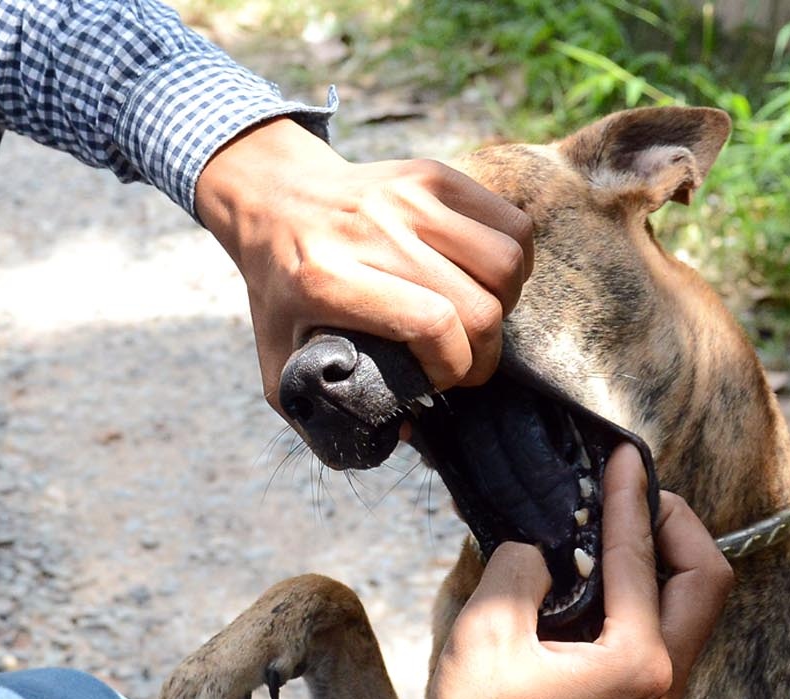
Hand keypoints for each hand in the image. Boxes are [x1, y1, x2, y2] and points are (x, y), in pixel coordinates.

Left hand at [193, 118, 533, 409]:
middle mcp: (371, 231)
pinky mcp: (434, 174)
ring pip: (506, 259)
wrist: (274, 200)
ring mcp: (407, 197)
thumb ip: (320, 412)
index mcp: (327, 279)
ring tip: (479, 319)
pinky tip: (486, 281)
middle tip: (467, 363)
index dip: (454, 367)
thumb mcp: (277, 362)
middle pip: (477, 302)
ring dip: (505, 304)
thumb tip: (400, 432)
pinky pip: (511, 223)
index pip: (431, 325)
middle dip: (485, 351)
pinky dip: (516, 261)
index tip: (441, 381)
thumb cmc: (281, 292)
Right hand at [380, 446, 732, 698]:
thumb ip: (520, 569)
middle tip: (636, 494)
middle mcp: (662, 684)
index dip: (630, 499)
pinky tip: (603, 580)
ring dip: (668, 562)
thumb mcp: (484, 632)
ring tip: (622, 528)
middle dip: (678, 527)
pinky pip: (666, 637)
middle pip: (706, 581)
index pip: (643, 559)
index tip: (625, 456)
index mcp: (635, 663)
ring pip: (693, 612)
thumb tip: (540, 548)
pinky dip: (650, 597)